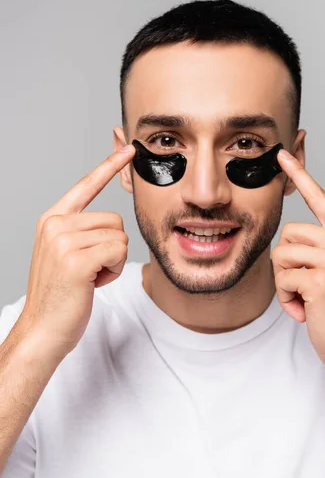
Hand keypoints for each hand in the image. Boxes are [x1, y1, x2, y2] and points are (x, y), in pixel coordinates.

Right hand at [19, 144, 135, 358]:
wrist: (43, 330)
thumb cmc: (61, 296)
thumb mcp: (66, 255)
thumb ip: (83, 232)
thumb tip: (113, 222)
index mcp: (52, 220)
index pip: (86, 186)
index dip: (109, 166)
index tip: (128, 147)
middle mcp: (55, 224)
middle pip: (115, 219)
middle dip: (112, 247)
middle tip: (90, 269)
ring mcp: (63, 240)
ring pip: (120, 236)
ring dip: (113, 260)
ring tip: (89, 276)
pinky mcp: (76, 259)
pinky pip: (119, 251)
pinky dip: (114, 270)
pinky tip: (93, 283)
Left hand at [271, 148, 324, 377]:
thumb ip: (318, 247)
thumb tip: (289, 236)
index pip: (320, 198)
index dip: (300, 175)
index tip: (283, 154)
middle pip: (287, 233)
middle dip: (286, 264)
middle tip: (305, 287)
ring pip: (281, 255)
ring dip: (284, 283)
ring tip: (306, 298)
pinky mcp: (322, 277)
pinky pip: (282, 278)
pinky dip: (286, 299)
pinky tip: (306, 310)